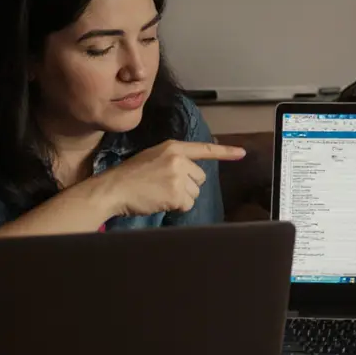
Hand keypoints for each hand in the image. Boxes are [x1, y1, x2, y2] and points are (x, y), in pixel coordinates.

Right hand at [91, 140, 245, 217]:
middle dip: (187, 185)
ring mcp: (178, 176)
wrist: (113, 188)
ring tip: (160, 192)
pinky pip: (187, 205)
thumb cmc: (131, 175)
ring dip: (181, 197)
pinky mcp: (176, 194)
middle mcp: (179, 159)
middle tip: (164, 185)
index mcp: (173, 147)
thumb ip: (174, 159)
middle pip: (200, 178)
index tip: (242, 153)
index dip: (225, 152)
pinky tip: (160, 201)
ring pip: (195, 193)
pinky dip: (176, 207)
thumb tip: (195, 171)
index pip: (204, 149)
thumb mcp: (154, 157)